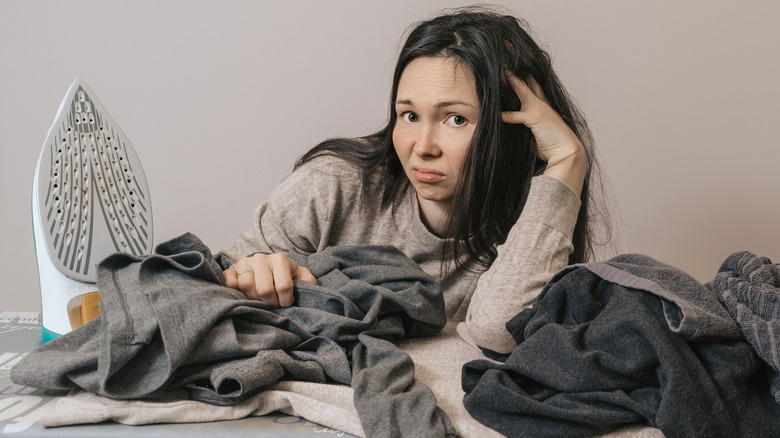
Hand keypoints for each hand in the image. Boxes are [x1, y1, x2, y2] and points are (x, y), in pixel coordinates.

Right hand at [222, 253, 316, 306]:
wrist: (265, 266)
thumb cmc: (285, 275)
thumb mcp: (301, 276)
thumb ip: (309, 282)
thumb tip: (309, 289)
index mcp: (280, 259)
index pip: (283, 286)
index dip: (285, 301)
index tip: (286, 304)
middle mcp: (261, 258)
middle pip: (264, 289)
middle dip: (270, 303)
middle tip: (273, 306)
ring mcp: (244, 263)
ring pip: (246, 286)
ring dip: (253, 300)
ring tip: (260, 301)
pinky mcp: (230, 270)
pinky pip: (228, 282)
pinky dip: (233, 291)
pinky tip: (242, 296)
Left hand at [501, 71, 586, 195]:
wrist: (568, 153)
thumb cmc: (551, 144)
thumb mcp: (536, 130)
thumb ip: (523, 123)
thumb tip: (508, 123)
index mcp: (542, 103)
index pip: (530, 81)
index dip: (522, 69)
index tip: (513, 59)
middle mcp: (541, 101)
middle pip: (526, 77)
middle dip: (516, 62)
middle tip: (507, 46)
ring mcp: (539, 108)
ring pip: (521, 88)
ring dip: (510, 79)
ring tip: (498, 67)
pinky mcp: (535, 118)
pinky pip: (517, 115)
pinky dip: (506, 115)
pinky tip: (496, 115)